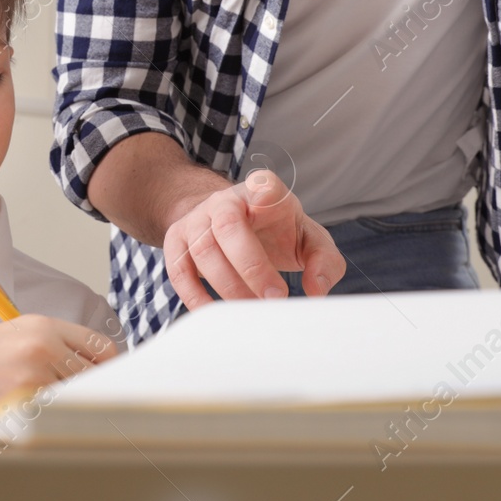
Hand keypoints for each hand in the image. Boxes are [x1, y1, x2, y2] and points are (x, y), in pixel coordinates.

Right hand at [0, 315, 116, 418]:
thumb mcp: (7, 339)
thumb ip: (49, 351)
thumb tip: (86, 377)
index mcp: (42, 327)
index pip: (102, 351)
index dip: (105, 373)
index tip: (103, 387)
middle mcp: (42, 348)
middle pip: (93, 382)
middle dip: (83, 398)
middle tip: (69, 411)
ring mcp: (30, 380)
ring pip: (73, 406)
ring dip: (60, 417)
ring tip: (32, 418)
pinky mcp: (15, 409)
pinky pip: (47, 427)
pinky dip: (39, 433)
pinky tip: (18, 428)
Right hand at [163, 169, 344, 309]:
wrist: (231, 221)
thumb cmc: (276, 231)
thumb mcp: (308, 238)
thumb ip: (324, 261)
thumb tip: (316, 290)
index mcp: (262, 190)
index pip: (263, 185)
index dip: (263, 193)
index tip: (267, 204)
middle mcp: (225, 200)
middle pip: (228, 225)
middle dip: (251, 266)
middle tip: (276, 297)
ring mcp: (196, 219)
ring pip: (203, 251)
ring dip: (229, 288)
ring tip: (252, 311)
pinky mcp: (176, 240)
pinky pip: (179, 270)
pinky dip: (195, 297)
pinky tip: (216, 315)